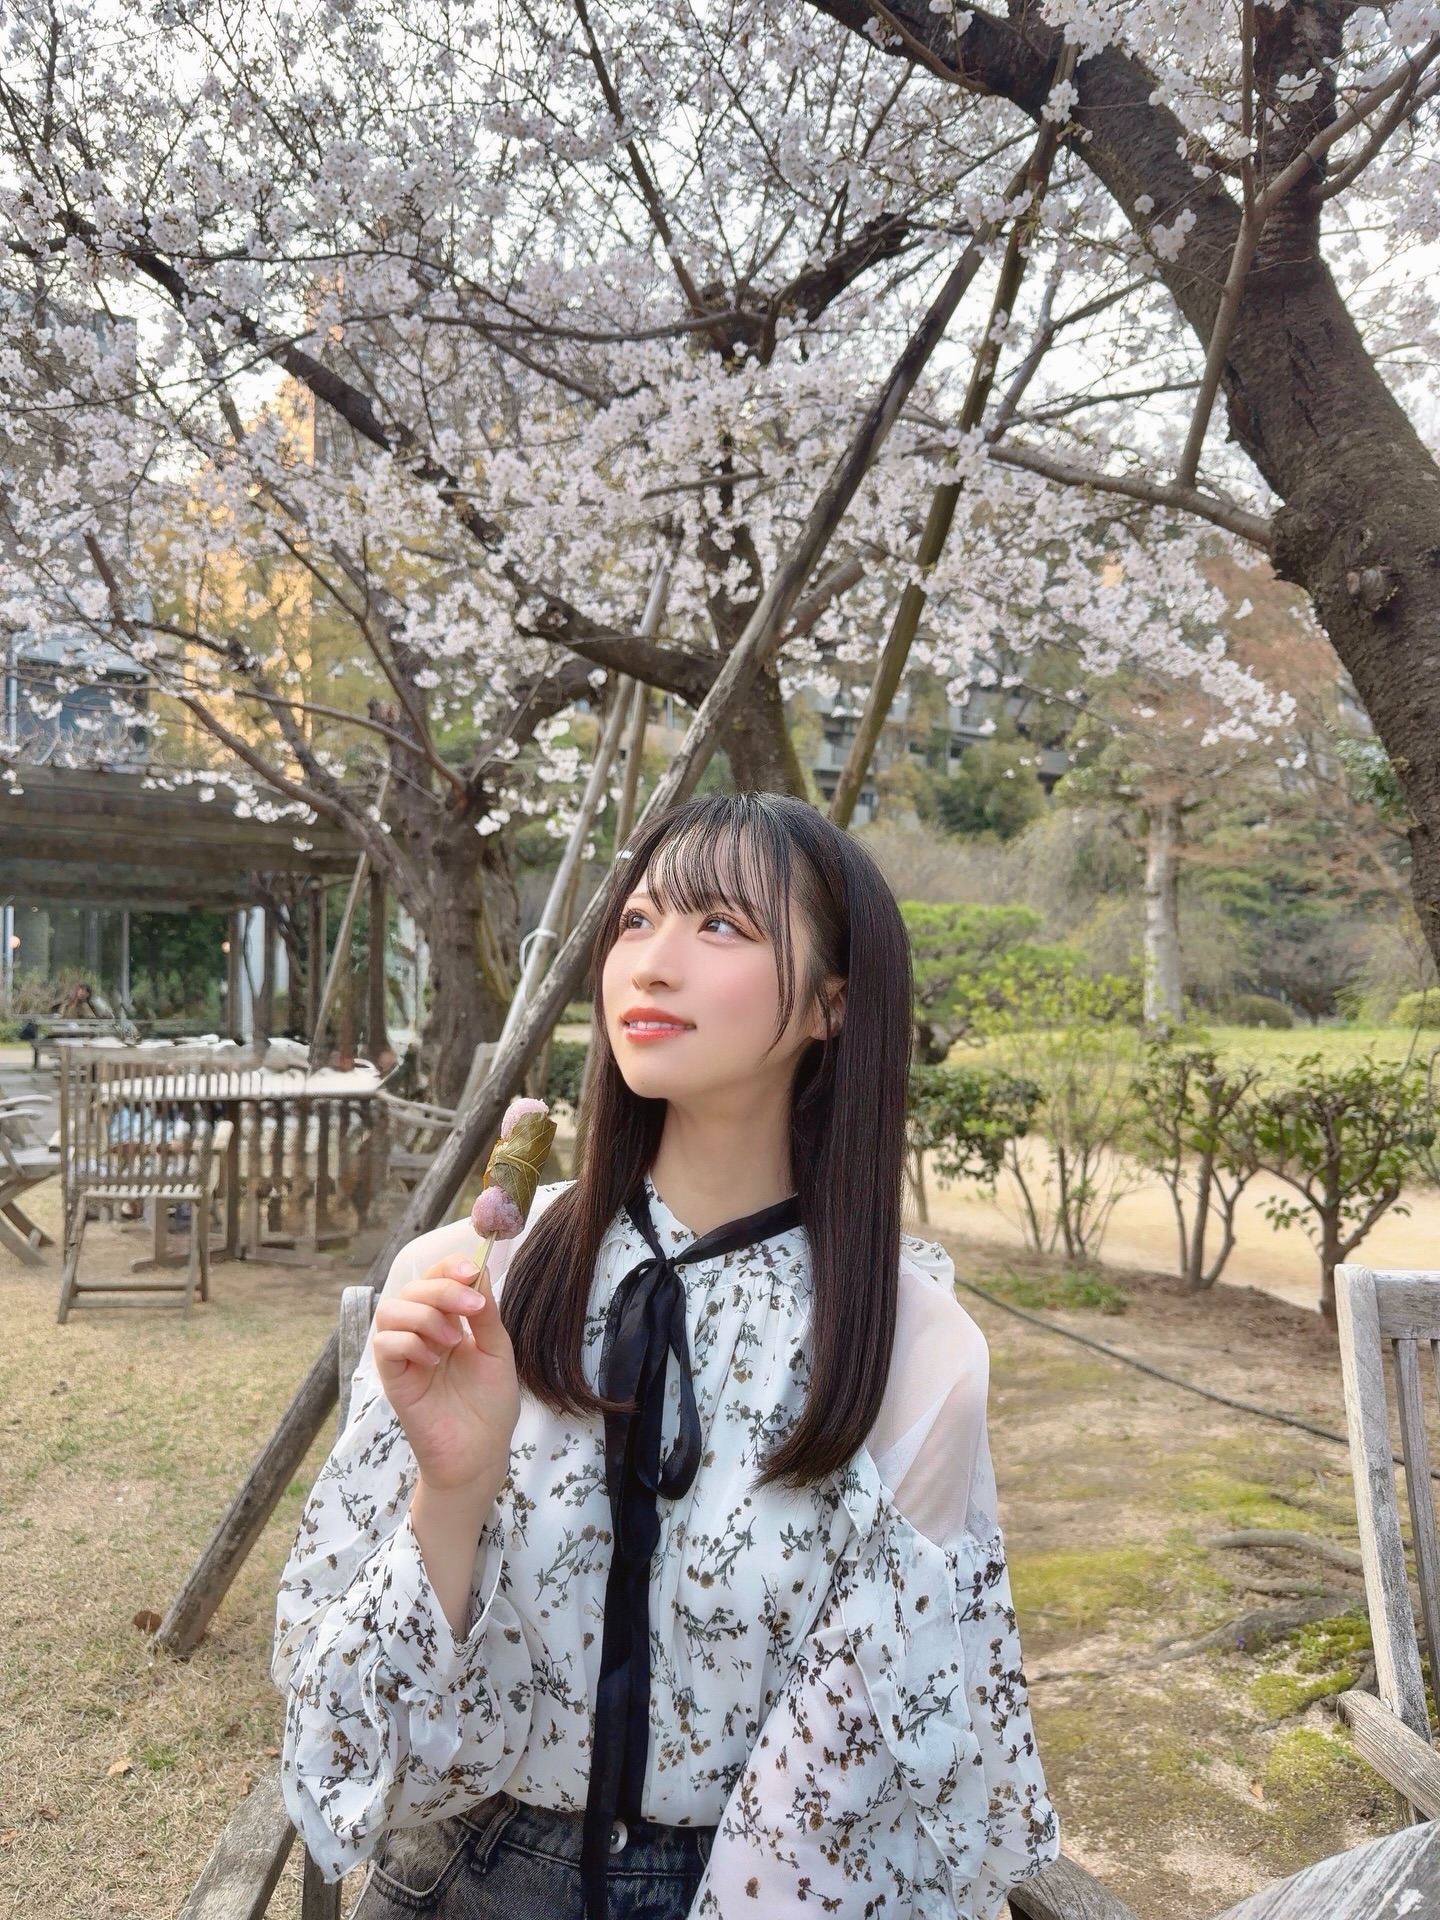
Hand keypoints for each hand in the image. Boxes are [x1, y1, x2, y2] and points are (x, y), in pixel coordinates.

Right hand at [372, 1256, 520, 1502]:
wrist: (481, 1453)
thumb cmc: (491, 1404)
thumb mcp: (497, 1350)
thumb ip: (486, 1313)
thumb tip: (480, 1268)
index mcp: (448, 1321)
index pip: (435, 1278)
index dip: (448, 1267)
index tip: (471, 1270)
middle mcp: (422, 1332)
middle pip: (412, 1288)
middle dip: (443, 1290)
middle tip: (472, 1309)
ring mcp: (405, 1355)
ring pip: (390, 1310)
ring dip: (425, 1315)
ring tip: (454, 1341)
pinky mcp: (393, 1378)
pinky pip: (384, 1344)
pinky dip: (409, 1342)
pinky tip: (433, 1361)